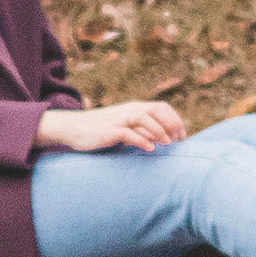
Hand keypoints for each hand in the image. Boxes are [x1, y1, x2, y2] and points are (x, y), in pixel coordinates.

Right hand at [35, 99, 187, 153]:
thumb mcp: (122, 127)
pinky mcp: (110, 131)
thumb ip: (139, 130)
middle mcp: (129, 110)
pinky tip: (150, 149)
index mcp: (134, 108)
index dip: (175, 119)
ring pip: (144, 119)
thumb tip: (157, 140)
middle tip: (179, 139)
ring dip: (158, 130)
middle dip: (171, 123)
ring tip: (168, 144)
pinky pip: (129, 133)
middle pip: (156, 110)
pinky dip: (141, 140)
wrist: (73, 128)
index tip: (182, 135)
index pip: (161, 107)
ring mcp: (119, 120)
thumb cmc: (100, 130)